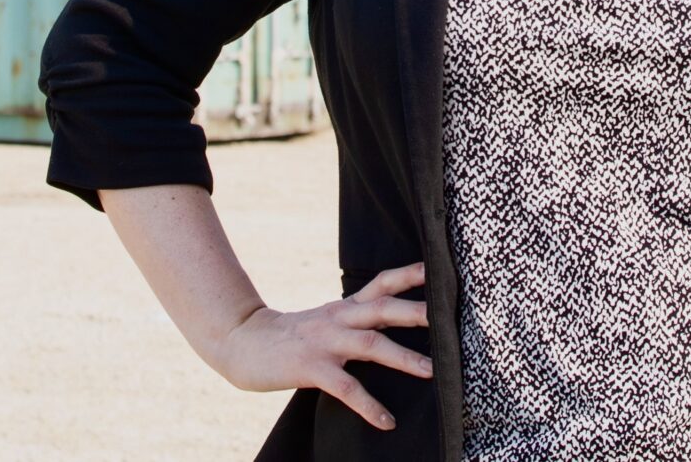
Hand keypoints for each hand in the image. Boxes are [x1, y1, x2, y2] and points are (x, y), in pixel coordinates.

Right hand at [207, 262, 434, 430]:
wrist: (244, 343)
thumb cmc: (293, 336)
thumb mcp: (327, 320)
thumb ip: (357, 318)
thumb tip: (396, 320)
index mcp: (344, 307)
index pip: (381, 283)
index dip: (409, 275)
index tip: (437, 269)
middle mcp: (338, 318)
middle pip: (383, 308)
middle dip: (416, 312)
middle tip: (446, 317)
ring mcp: (325, 342)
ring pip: (371, 344)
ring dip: (404, 358)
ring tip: (433, 372)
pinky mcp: (311, 368)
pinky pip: (346, 388)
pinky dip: (368, 405)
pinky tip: (386, 421)